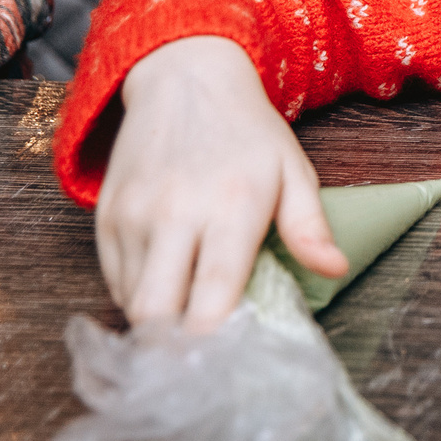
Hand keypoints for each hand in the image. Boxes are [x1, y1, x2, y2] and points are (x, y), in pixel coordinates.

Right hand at [95, 36, 344, 333]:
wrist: (184, 78)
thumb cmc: (247, 132)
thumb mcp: (292, 171)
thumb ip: (310, 227)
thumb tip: (335, 271)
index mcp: (230, 208)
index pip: (212, 296)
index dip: (216, 341)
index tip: (230, 362)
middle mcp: (174, 215)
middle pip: (158, 312)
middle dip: (177, 346)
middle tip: (203, 356)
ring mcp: (133, 216)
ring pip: (133, 303)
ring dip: (159, 322)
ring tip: (188, 323)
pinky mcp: (105, 216)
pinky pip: (113, 281)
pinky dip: (137, 297)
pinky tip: (167, 287)